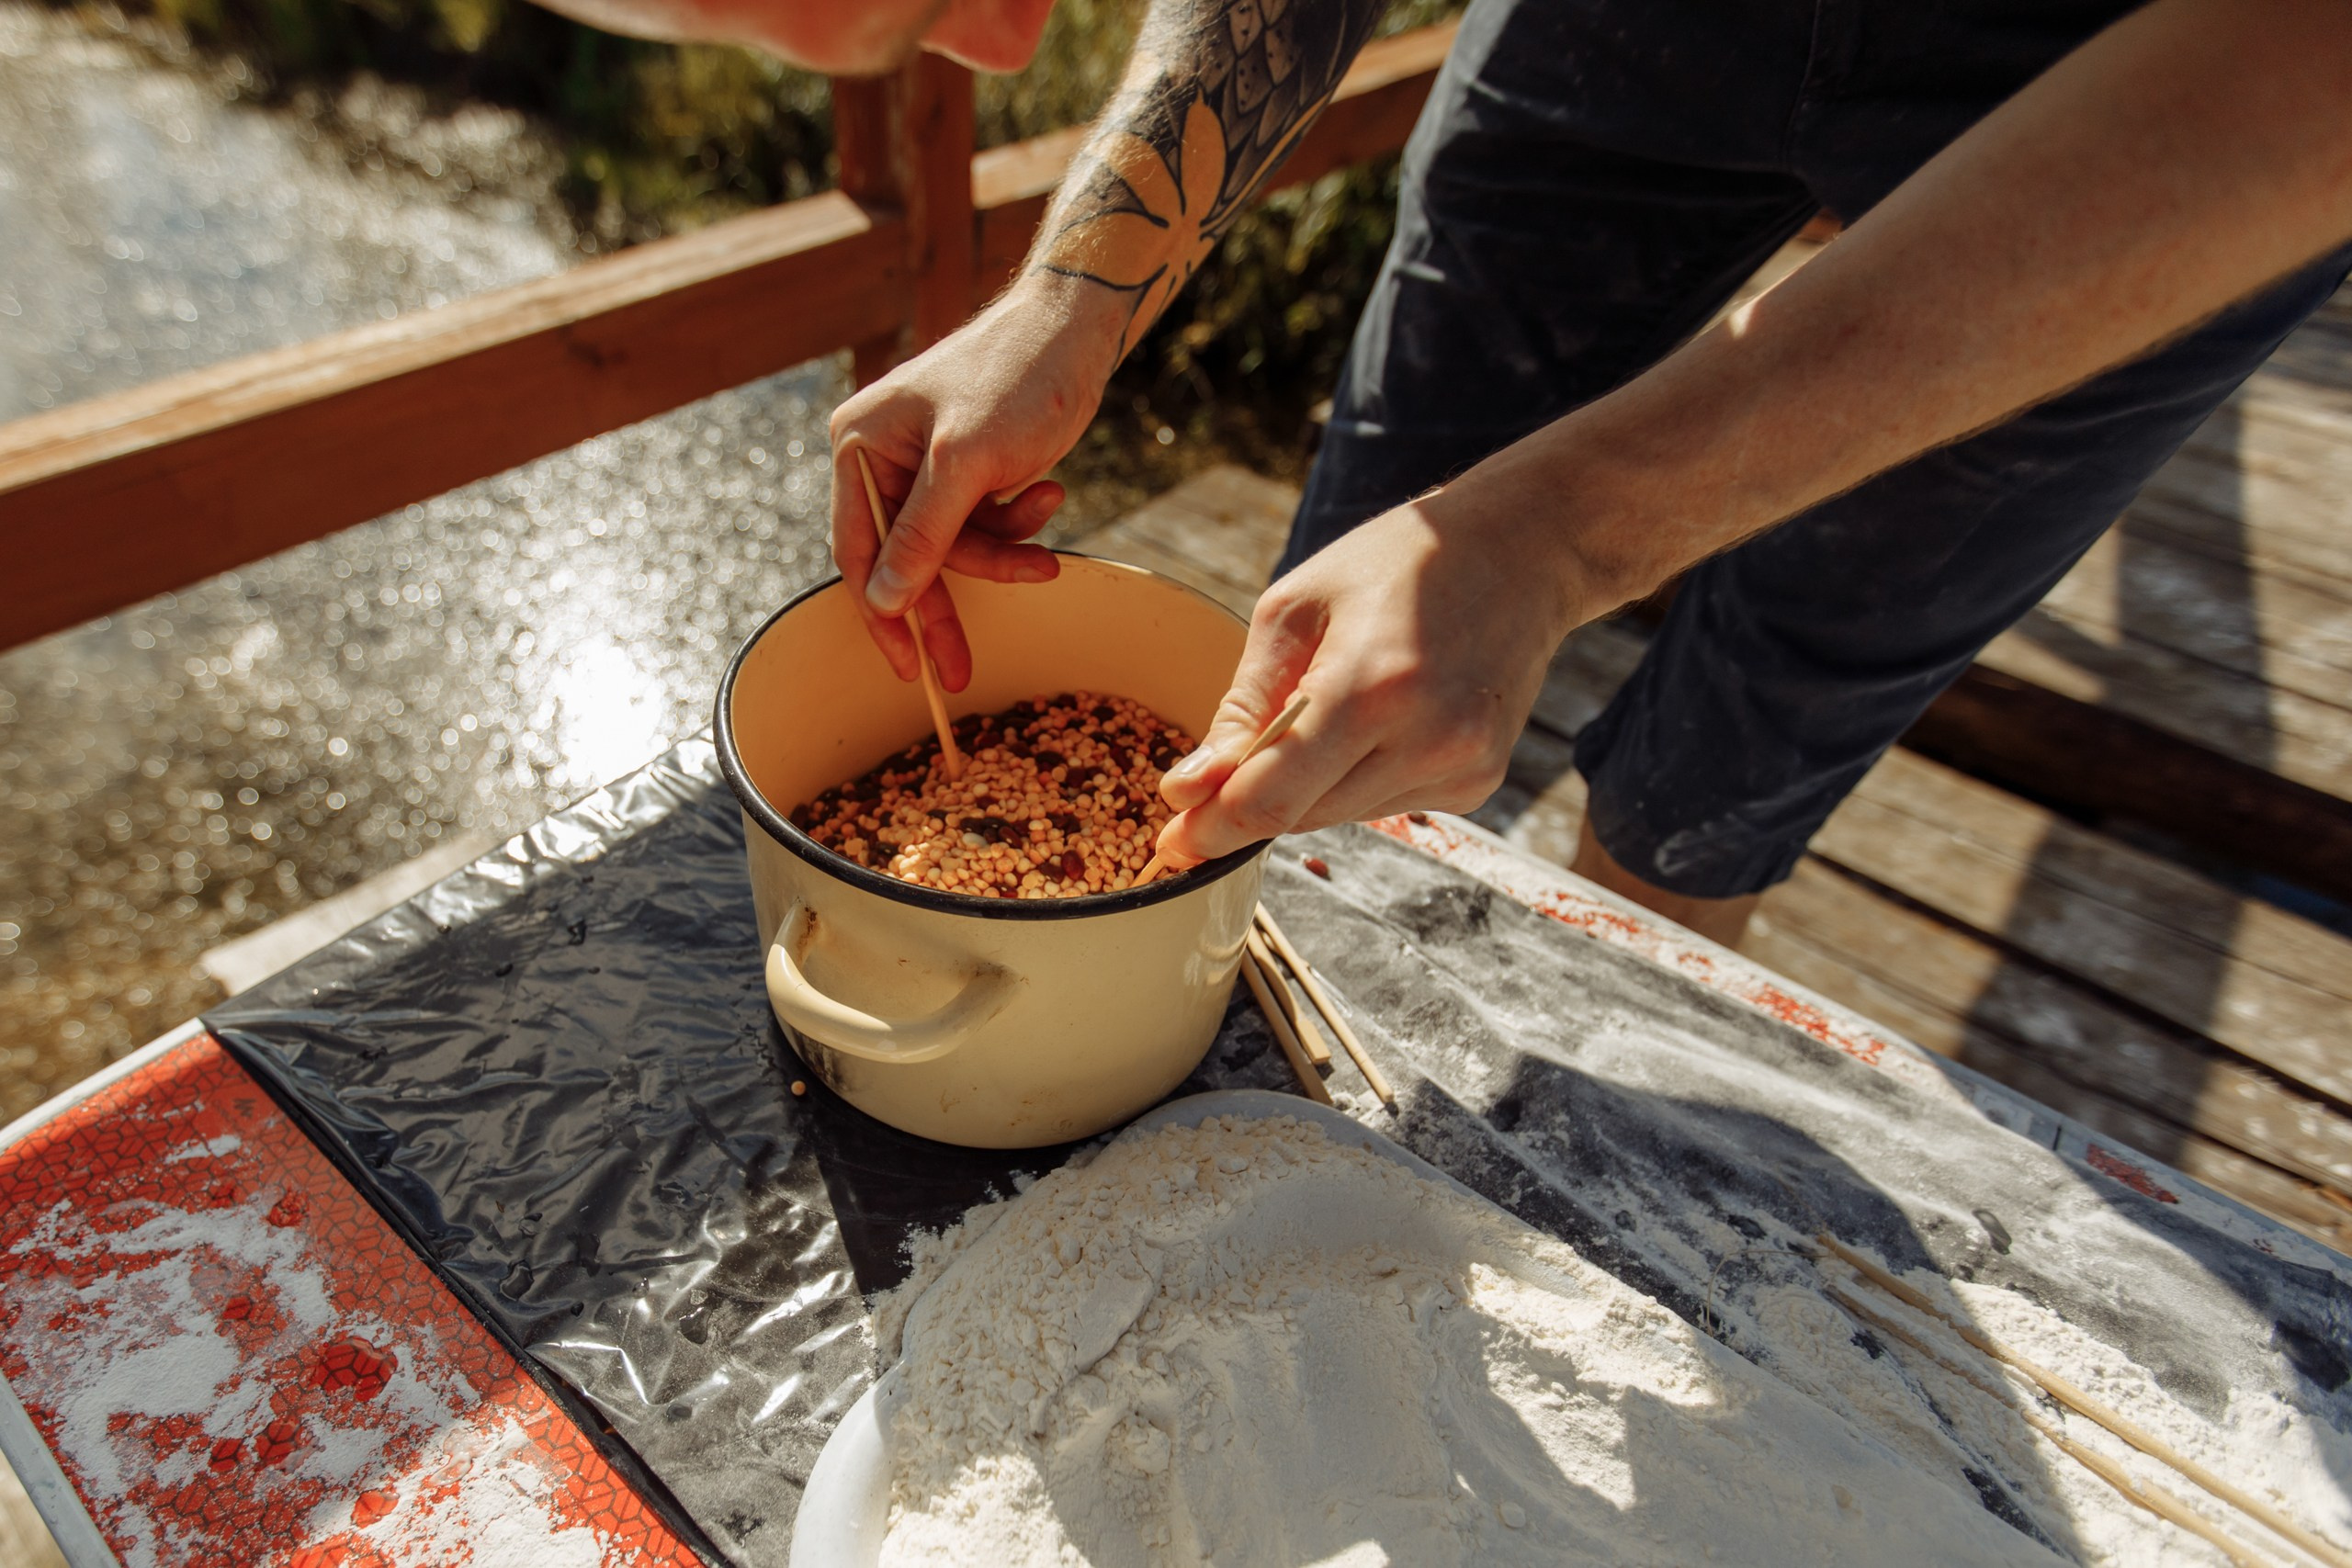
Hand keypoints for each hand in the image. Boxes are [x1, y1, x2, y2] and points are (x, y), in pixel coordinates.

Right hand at [828, 276, 1125, 689]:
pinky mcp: (970, 472)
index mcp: (860, 447)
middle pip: (907, 559)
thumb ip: (923, 535)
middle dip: (947, 605)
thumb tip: (883, 601)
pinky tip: (1049, 495)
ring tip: (1047, 550)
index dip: (882, 612)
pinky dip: (1018, 526)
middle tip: (961, 670)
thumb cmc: (1014, 379)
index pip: (858, 549)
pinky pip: (984, 526)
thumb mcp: (965, 464)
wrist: (1076, 333)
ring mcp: (928, 468)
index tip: (906, 666)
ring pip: (954, 549)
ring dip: (1002, 554)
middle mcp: (883, 459)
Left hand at [1155, 492, 1583, 862]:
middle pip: (1300, 816)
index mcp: (1369, 687)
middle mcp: (1425, 740)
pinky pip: (1384, 803)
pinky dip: (1357, 778)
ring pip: (1339, 815)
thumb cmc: (1396, 563)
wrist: (1522, 551)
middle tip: (1207, 791)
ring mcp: (1460, 768)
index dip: (1211, 831)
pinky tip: (1378, 722)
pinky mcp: (1478, 783)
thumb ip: (1242, 708)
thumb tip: (1190, 788)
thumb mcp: (1294, 610)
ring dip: (1307, 787)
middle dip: (1246, 808)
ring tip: (1329, 708)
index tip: (1170, 844)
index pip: (1271, 798)